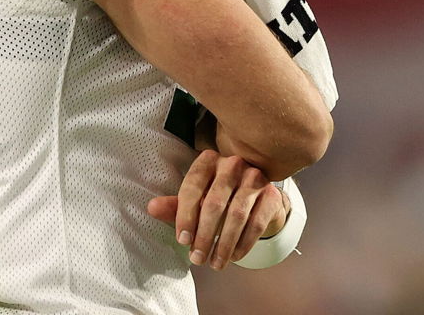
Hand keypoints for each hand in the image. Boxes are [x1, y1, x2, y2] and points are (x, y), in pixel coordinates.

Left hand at [147, 150, 290, 269]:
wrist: (256, 199)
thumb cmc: (219, 198)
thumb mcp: (195, 200)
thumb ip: (175, 205)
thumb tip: (151, 208)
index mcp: (209, 160)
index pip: (193, 185)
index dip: (185, 215)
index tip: (183, 240)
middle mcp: (233, 164)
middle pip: (215, 202)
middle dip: (205, 235)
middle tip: (197, 259)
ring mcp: (255, 177)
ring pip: (237, 214)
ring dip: (224, 244)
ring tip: (215, 263)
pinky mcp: (272, 194)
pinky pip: (257, 223)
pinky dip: (244, 243)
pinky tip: (235, 256)